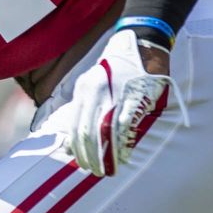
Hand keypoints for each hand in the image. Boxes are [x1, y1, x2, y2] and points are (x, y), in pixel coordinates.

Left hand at [63, 30, 172, 176]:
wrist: (140, 42)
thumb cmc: (118, 67)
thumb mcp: (94, 84)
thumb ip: (85, 108)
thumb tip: (72, 140)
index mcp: (83, 89)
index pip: (74, 126)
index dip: (76, 148)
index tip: (80, 161)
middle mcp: (93, 91)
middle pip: (86, 132)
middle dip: (88, 156)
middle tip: (94, 170)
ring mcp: (113, 94)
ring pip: (103, 132)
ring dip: (105, 154)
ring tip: (108, 169)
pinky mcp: (133, 96)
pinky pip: (123, 125)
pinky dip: (122, 143)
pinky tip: (123, 154)